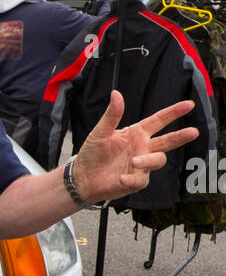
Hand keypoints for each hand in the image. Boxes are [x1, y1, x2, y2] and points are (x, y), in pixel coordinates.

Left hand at [73, 90, 198, 203]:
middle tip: (193, 131)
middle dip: (181, 136)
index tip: (189, 104)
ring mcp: (141, 165)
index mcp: (137, 133)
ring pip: (157, 160)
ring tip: (134, 161)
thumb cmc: (92, 153)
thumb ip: (111, 115)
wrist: (82, 176)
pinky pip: (140, 180)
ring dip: (148, 160)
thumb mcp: (100, 132)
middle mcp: (143, 148)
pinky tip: (122, 178)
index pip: (159, 120)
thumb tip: (116, 94)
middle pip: (167, 141)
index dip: (174, 112)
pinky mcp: (135, 181)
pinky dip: (132, 179)